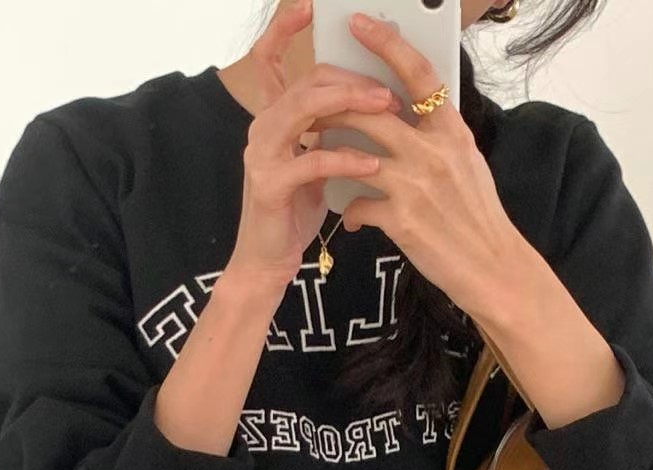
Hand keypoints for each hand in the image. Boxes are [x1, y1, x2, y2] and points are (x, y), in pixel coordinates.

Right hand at [228, 0, 405, 292]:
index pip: (270, 61)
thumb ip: (327, 130)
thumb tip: (366, 100)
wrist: (267, 261)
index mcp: (274, 119)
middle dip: (351, 79)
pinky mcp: (269, 185)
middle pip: (306, 81)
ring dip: (350, 105)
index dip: (284, 30)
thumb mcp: (314, 162)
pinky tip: (372, 165)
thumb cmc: (295, 212)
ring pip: (304, 109)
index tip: (308, 7)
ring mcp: (262, 154)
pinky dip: (345, 159)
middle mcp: (263, 128)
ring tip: (387, 110)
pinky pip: (311, 160)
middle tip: (389, 89)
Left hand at [304, 11, 524, 316]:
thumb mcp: (468, 166)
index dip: (386, 44)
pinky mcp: (402, 219)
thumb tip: (413, 118)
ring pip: (354, 153)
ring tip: (319, 158)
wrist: (493, 269)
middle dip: (335, 106)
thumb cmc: (478, 221)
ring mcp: (416, 184)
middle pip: (370, 110)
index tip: (359, 25)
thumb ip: (439, 139)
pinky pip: (358, 205)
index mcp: (452, 132)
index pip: (418, 73)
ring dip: (330, 155)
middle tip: (314, 108)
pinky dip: (351, 212)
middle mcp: (434, 151)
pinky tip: (353, 219)